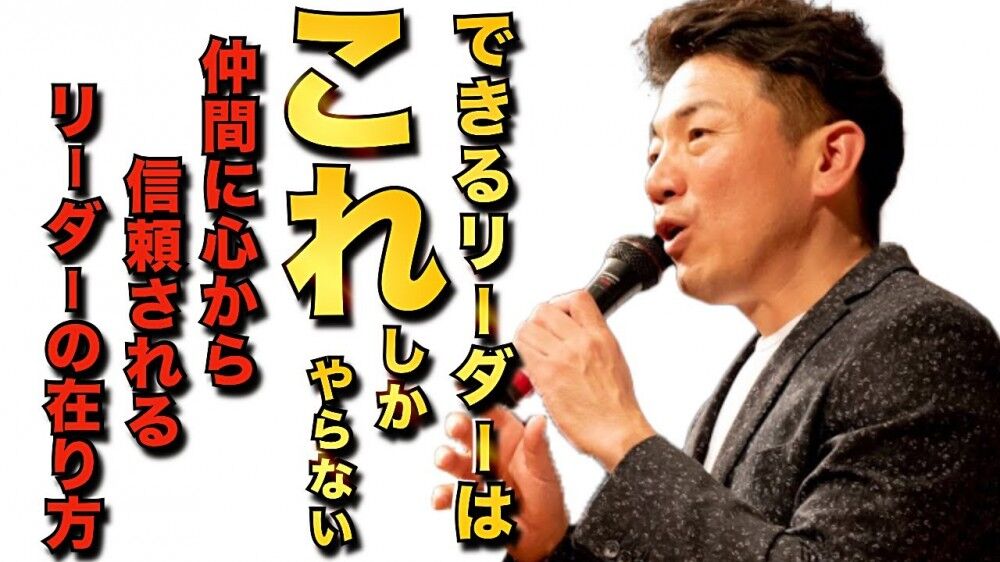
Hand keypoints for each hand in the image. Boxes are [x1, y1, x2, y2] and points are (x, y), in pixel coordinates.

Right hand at [433, 407, 568, 561]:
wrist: (542, 536)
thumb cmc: (546, 497)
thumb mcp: (545, 470)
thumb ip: (537, 447)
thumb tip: (538, 421)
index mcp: (509, 438)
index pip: (491, 412)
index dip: (478, 397)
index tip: (462, 385)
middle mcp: (489, 452)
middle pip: (469, 433)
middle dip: (458, 427)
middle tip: (456, 426)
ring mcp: (477, 475)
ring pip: (456, 461)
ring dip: (447, 458)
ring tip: (444, 458)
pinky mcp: (469, 498)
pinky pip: (451, 494)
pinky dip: (443, 495)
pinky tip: (441, 497)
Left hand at [513, 290, 654, 471]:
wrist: (616, 431)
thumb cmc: (616, 404)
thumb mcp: (614, 358)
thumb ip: (593, 340)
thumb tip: (575, 332)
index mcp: (600, 336)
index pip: (577, 298)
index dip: (562, 304)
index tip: (559, 316)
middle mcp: (581, 342)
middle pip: (544, 310)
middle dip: (538, 322)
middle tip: (541, 337)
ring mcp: (562, 357)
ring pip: (528, 328)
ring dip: (526, 339)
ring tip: (533, 352)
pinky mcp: (546, 375)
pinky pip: (522, 350)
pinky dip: (521, 356)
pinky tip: (530, 366)